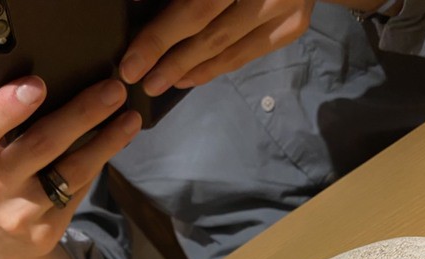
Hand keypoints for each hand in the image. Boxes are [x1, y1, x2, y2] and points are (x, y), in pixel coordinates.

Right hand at [0, 77, 141, 258]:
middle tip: (112, 90)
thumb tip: (53, 84)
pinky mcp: (45, 232)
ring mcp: (18, 215)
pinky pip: (78, 190)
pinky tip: (116, 142)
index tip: (37, 84)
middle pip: (41, 145)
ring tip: (129, 118)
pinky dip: (98, 163)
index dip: (6, 108)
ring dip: (107, 142)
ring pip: (71, 171)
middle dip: (82, 114)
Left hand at [119, 0, 316, 94]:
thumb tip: (138, 6)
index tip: (131, 63)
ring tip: (161, 83)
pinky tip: (190, 77)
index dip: (160, 36)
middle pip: (210, 33)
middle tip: (143, 84)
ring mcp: (284, 9)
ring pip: (229, 49)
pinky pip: (247, 54)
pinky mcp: (293, 26)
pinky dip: (215, 68)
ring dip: (191, 70)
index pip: (195, 7)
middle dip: (171, 61)